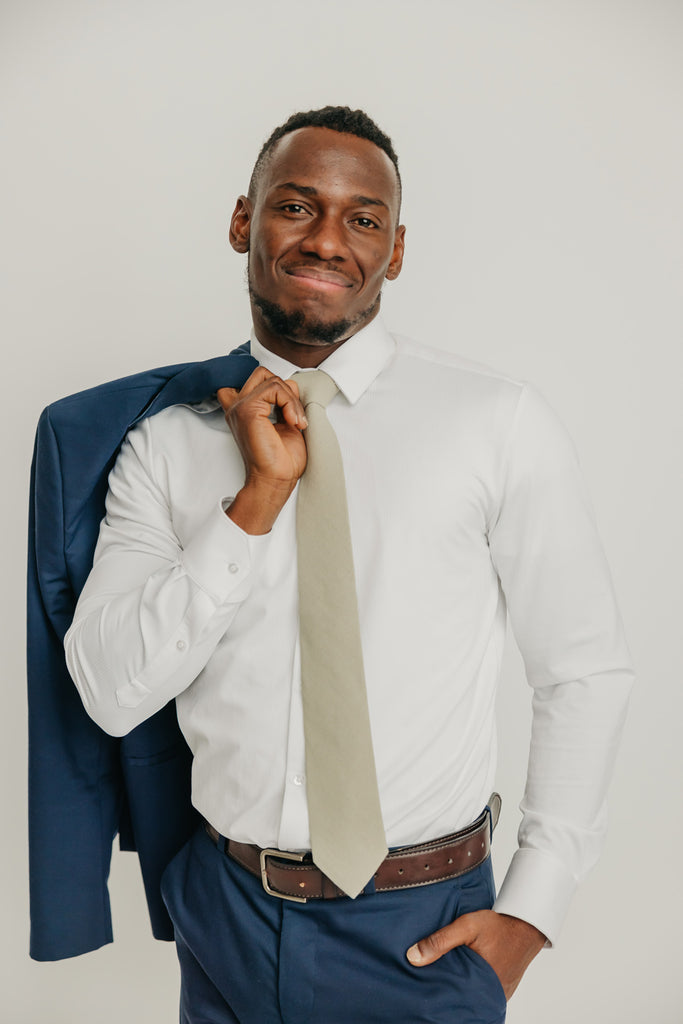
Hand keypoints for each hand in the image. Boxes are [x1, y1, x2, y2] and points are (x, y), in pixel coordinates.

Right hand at [217, 368, 307, 533]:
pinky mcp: (247, 409)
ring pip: (272, 380)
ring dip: (292, 400)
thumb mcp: (285, 422)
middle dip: (286, 390)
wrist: (276, 480)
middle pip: (263, 374)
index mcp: (243, 410)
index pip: (257, 380)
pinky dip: (290, 403)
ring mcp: (239, 406)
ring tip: (296, 422)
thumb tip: (290, 385)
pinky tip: (293, 422)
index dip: (276, 388)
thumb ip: (282, 402)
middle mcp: (237, 406)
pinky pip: (275, 388)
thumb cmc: (281, 460)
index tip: (290, 410)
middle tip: (295, 415)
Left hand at [406, 910, 545, 999]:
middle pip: (461, 999)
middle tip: (431, 981)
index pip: (452, 999)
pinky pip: (483, 992)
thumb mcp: (466, 926)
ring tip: (444, 977)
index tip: (423, 987)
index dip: (437, 993)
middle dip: (446, 991)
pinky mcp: (502, 990)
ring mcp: (498, 994)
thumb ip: (440, 941)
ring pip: (471, 996)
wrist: (527, 925)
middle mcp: (491, 995)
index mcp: (481, 985)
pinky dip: (472, 985)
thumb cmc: (499, 926)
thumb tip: (413, 957)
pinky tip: (461, 974)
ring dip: (459, 987)